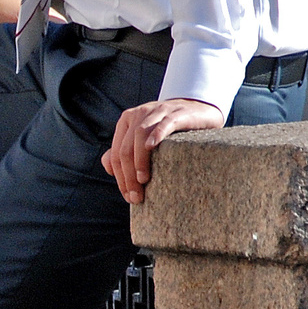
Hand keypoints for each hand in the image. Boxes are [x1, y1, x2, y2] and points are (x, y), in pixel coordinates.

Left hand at [101, 98, 224, 204]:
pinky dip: (155, 135)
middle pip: (126, 148)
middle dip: (128, 175)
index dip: (120, 177)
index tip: (128, 197)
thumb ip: (125, 151)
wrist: (198, 111)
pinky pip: (163, 123)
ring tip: (143, 181)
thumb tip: (109, 168)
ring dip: (139, 161)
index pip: (116, 153)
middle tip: (136, 197)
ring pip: (140, 136)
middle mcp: (139, 114)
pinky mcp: (177, 113)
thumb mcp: (143, 138)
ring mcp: (158, 111)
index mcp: (127, 121)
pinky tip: (151, 147)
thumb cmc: (169, 131)